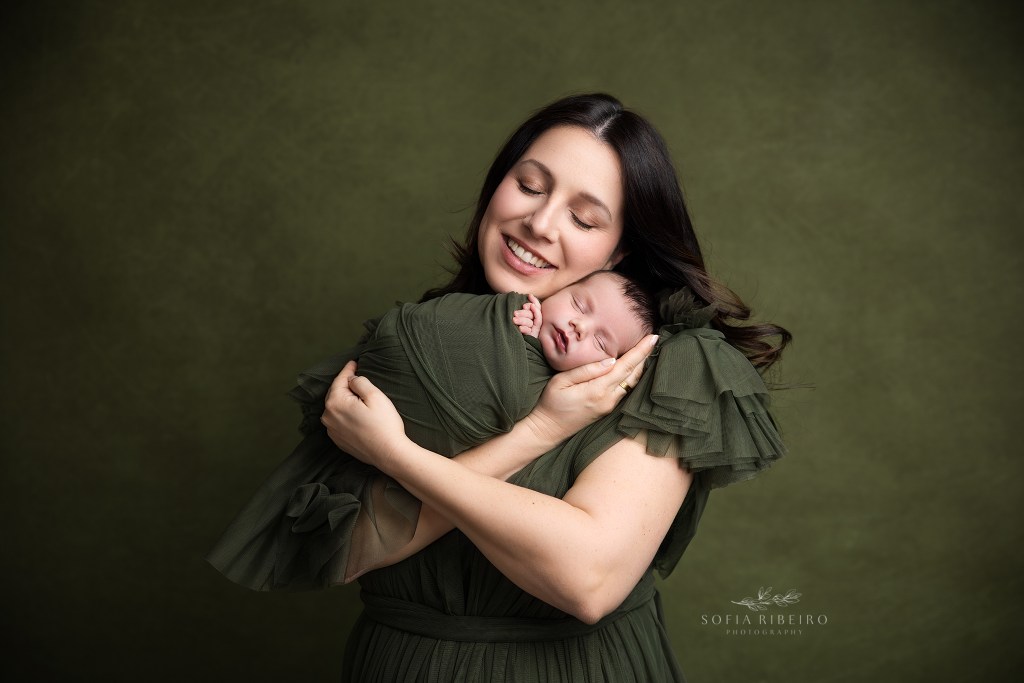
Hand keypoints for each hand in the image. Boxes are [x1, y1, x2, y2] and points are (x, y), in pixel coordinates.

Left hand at [322, 360, 408, 471]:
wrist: (389, 454)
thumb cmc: (384, 424)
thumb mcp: (375, 396)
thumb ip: (360, 382)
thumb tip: (352, 379)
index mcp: (335, 403)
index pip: (340, 380)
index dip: (348, 369)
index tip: (354, 362)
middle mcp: (328, 417)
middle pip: (335, 394)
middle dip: (345, 384)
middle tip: (355, 375)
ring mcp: (332, 431)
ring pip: (336, 408)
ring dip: (344, 399)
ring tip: (356, 393)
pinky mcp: (338, 440)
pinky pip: (338, 421)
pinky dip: (344, 413)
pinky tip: (355, 412)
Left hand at [512, 294, 542, 336]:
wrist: (514, 340)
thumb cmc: (516, 324)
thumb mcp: (520, 314)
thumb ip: (524, 307)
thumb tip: (528, 296)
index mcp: (535, 315)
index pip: (537, 306)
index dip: (534, 301)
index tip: (528, 296)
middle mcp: (536, 322)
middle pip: (532, 314)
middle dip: (524, 312)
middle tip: (515, 313)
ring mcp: (535, 329)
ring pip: (530, 322)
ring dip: (522, 320)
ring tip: (514, 320)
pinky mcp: (532, 336)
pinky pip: (529, 331)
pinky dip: (525, 329)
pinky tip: (520, 328)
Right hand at [526, 333, 658, 443]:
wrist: (548, 429)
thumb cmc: (551, 402)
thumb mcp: (562, 381)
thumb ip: (587, 370)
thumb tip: (611, 360)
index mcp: (598, 390)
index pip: (624, 366)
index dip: (640, 351)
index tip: (653, 338)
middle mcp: (609, 399)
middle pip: (633, 374)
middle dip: (645, 356)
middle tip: (654, 339)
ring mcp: (610, 406)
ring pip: (632, 383)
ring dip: (641, 366)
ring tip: (647, 350)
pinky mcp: (608, 409)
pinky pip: (625, 389)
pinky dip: (632, 375)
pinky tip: (634, 367)